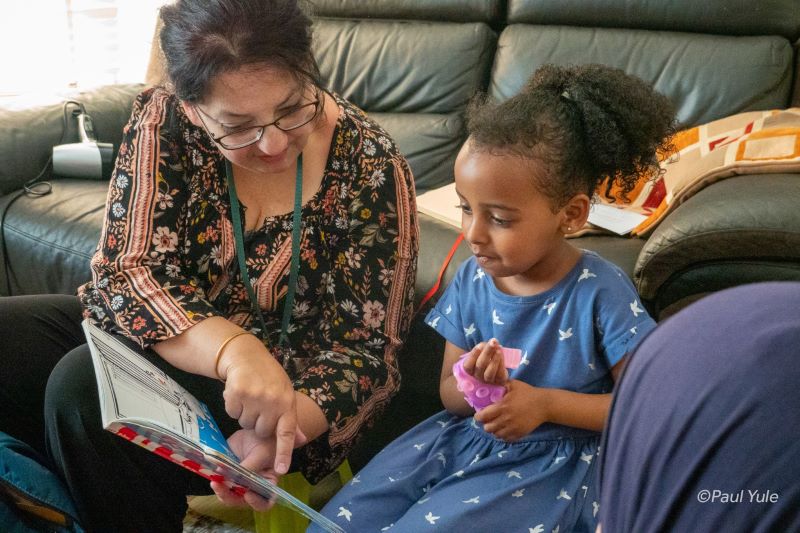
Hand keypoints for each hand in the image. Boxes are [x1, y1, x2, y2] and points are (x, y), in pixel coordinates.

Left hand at [210, 427, 307, 510]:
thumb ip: (250, 467)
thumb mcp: (261, 453)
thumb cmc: (267, 440)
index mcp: (267, 483)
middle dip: (230, 497)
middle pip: (243, 501)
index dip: (256, 502)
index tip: (247, 494)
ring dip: (221, 491)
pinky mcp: (229, 473)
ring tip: (214, 482)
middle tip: (221, 487)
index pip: (265, 502)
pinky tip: (211, 474)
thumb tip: (232, 479)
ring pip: (230, 494)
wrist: (256, 427)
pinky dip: (216, 481)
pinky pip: (221, 482)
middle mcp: (254, 487)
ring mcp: (240, 481)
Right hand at [219, 340, 298, 474]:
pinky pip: (232, 413)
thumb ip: (290, 419)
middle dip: (258, 423)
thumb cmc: (270, 378)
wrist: (247, 356)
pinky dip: (233, 406)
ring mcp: (254, 397)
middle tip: (260, 406)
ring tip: (250, 397)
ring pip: (245, 424)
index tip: (282, 469)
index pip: (287, 432)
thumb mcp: (286, 394)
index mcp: (287, 403)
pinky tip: (239, 393)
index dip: (284, 452)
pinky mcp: (236, 393)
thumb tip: (302, 439)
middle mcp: (272, 401)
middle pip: (261, 432)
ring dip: (245, 414)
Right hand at [461, 338, 507, 384]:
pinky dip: (501, 363)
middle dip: (487, 352)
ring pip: (489, 372)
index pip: (468, 365)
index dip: (474, 355)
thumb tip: (492, 342)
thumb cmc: (485, 358)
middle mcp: (477, 376)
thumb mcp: (481, 352)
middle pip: (480, 366)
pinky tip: (502, 354)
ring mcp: (488, 380)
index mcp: (470, 370)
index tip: (480, 345)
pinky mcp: (499, 381)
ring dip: (494, 359)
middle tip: (493, 342)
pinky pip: (500, 374)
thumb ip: (483, 347)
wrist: (497, 370)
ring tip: (499, 349)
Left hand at [474, 380, 549, 440]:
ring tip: (497, 424)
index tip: (480, 414)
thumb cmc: (528, 393)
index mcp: (502, 407)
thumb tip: (489, 382)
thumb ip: (500, 384)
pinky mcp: (519, 434)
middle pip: (487, 428)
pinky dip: (503, 435)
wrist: (544, 405)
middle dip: (486, 424)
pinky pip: (506, 439)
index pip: (483, 417)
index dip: (479, 416)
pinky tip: (505, 429)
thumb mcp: (513, 384)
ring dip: (494, 430)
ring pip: (496, 435)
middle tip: (488, 419)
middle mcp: (506, 419)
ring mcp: (513, 428)